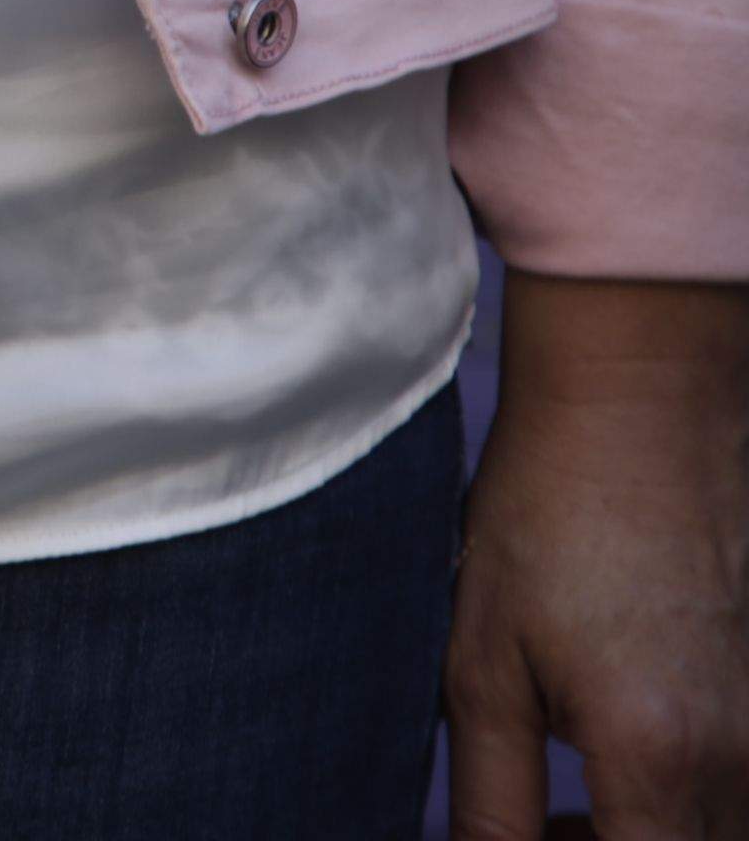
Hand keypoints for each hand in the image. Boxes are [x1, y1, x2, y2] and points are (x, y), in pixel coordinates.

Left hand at [448, 274, 748, 840]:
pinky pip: (739, 779)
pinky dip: (684, 796)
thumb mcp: (482, 666)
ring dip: (649, 835)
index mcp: (659, 759)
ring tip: (566, 807)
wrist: (639, 407)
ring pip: (721, 828)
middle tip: (540, 830)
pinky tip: (619, 751)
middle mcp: (740, 755)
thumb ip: (493, 795)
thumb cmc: (546, 521)